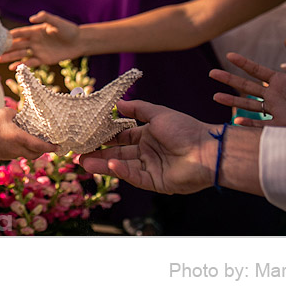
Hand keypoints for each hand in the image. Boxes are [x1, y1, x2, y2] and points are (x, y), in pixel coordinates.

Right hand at [0, 10, 80, 69]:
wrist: (79, 42)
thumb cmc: (68, 29)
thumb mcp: (57, 22)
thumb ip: (45, 17)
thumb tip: (31, 18)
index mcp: (35, 30)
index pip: (19, 32)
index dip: (9, 34)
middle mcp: (34, 41)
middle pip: (17, 44)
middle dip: (6, 47)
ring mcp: (38, 50)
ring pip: (20, 54)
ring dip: (10, 57)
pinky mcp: (43, 59)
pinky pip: (30, 62)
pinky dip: (21, 65)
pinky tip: (13, 68)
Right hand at [0, 107, 56, 159]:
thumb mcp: (6, 112)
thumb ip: (16, 113)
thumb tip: (19, 114)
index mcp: (20, 138)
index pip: (40, 146)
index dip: (50, 147)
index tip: (58, 147)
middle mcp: (17, 149)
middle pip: (35, 155)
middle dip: (42, 151)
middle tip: (46, 145)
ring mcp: (10, 154)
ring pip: (25, 155)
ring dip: (30, 151)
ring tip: (30, 142)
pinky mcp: (3, 156)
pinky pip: (15, 154)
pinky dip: (20, 150)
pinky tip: (15, 142)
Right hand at [80, 100, 214, 194]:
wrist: (208, 149)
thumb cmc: (186, 128)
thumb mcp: (158, 113)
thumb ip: (137, 109)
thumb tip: (117, 103)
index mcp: (146, 136)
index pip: (120, 137)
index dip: (104, 136)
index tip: (87, 134)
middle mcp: (146, 152)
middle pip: (117, 152)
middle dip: (98, 153)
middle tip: (77, 152)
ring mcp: (150, 168)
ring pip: (121, 166)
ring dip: (103, 164)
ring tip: (84, 162)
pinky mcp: (155, 182)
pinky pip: (134, 176)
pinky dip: (122, 171)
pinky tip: (110, 164)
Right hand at [210, 37, 285, 127]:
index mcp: (280, 81)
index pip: (256, 70)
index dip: (243, 63)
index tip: (229, 55)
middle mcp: (274, 95)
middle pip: (246, 86)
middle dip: (229, 79)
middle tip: (211, 73)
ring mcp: (276, 110)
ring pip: (249, 105)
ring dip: (232, 100)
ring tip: (215, 96)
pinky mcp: (282, 125)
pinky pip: (262, 125)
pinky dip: (250, 124)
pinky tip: (236, 120)